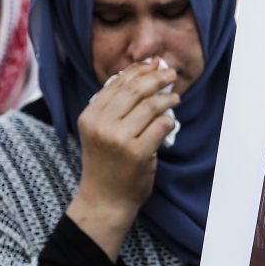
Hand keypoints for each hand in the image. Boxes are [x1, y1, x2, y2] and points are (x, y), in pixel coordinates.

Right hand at [66, 57, 179, 260]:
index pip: (116, 83)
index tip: (153, 64)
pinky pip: (161, 125)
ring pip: (151, 106)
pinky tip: (171, 122)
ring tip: (175, 98)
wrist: (105, 200)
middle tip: (171, 74)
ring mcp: (118, 138)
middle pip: (134, 89)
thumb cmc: (106, 165)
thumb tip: (142, 78)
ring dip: (167, 99)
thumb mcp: (99, 133)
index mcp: (89, 116)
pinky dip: (169, 121)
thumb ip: (115, 109)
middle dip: (156, 77)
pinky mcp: (137, 152)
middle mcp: (101, 124)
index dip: (138, 70)